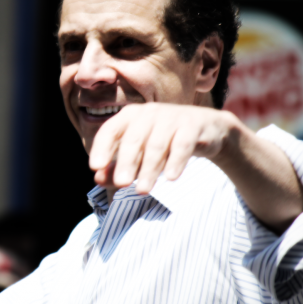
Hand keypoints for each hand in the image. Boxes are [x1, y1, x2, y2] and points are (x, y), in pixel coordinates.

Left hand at [89, 103, 238, 193]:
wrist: (207, 129)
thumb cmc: (165, 141)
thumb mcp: (140, 154)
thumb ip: (118, 166)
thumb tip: (98, 179)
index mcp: (130, 116)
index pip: (110, 130)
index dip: (101, 148)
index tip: (95, 167)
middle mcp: (149, 113)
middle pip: (133, 139)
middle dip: (126, 162)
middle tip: (121, 184)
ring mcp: (172, 117)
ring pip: (157, 144)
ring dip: (149, 169)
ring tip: (143, 190)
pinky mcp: (193, 125)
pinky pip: (183, 144)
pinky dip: (176, 161)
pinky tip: (171, 178)